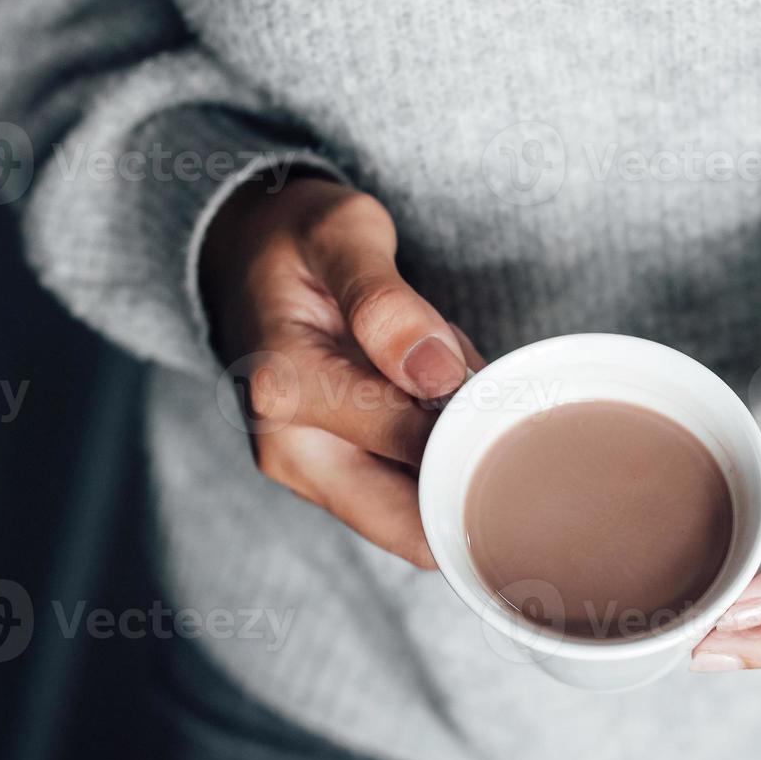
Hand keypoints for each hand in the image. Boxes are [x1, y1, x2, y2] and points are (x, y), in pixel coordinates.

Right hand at [200, 177, 483, 568]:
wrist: (247, 253)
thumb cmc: (300, 239)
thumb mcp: (343, 235)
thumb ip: (386, 301)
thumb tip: (435, 372)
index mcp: (286, 388)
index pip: (413, 448)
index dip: (478, 433)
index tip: (513, 401)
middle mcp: (287, 447)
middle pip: (411, 524)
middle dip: (471, 481)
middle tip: (505, 422)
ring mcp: (305, 471)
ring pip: (414, 519)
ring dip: (456, 469)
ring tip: (460, 401)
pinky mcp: (326, 476)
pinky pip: (404, 497)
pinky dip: (438, 461)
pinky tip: (442, 410)